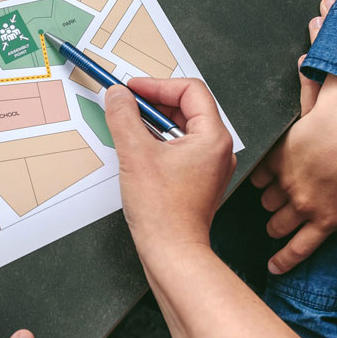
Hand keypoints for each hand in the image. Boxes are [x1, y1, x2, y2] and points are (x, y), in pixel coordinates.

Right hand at [104, 78, 236, 250]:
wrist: (172, 252)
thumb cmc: (163, 211)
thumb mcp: (135, 153)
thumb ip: (124, 116)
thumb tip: (118, 95)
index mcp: (213, 137)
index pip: (190, 91)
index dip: (158, 85)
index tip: (132, 89)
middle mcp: (218, 149)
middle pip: (187, 108)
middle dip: (154, 103)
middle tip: (127, 104)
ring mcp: (211, 166)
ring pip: (182, 129)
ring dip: (154, 123)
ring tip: (130, 127)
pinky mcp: (199, 179)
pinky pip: (180, 148)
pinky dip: (159, 142)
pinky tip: (139, 151)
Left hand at [251, 0, 336, 274]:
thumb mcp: (318, 81)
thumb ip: (311, 63)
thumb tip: (318, 14)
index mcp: (279, 151)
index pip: (258, 174)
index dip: (260, 178)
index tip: (260, 181)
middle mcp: (286, 179)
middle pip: (266, 199)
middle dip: (268, 202)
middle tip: (268, 206)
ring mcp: (304, 201)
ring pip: (279, 221)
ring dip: (277, 225)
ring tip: (272, 231)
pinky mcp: (326, 218)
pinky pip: (301, 245)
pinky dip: (287, 257)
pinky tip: (276, 266)